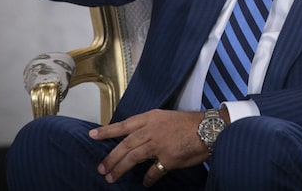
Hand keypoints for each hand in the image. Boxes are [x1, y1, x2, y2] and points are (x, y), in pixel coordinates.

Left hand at [89, 109, 207, 186]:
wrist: (208, 129)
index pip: (124, 125)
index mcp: (151, 118)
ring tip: (111, 177)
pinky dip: (148, 178)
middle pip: (125, 145)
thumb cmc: (189, 123)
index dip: (107, 131)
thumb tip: (138, 139)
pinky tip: (145, 182)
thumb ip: (151, 127)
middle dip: (111, 158)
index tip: (92, 136)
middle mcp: (152, 130)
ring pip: (132, 158)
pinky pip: (153, 172)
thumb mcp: (166, 117)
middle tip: (101, 168)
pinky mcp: (167, 158)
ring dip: (120, 169)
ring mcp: (158, 145)